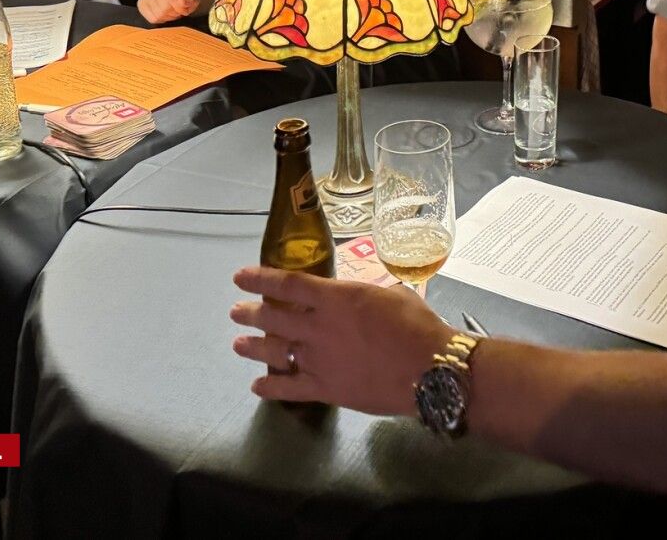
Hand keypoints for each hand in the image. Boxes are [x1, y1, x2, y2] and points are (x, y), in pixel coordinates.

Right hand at [137, 0, 197, 23]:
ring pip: (158, 14)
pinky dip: (160, 19)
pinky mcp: (141, 3)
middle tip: (178, 11)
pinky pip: (151, 18)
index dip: (180, 8)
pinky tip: (164, 14)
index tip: (185, 9)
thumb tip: (181, 1)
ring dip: (168, 17)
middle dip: (174, 13)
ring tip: (172, 11)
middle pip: (164, 8)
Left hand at [230, 267, 450, 414]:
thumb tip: (358, 301)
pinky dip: (270, 387)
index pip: (288, 284)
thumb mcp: (391, 295)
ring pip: (275, 351)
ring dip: (252, 347)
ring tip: (237, 344)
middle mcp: (319, 327)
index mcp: (336, 298)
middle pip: (274, 318)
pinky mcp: (325, 389)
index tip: (240, 277)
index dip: (260, 279)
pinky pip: (289, 388)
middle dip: (251, 314)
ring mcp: (318, 360)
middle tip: (237, 313)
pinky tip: (256, 386)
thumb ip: (364, 298)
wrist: (429, 369)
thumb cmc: (416, 325)